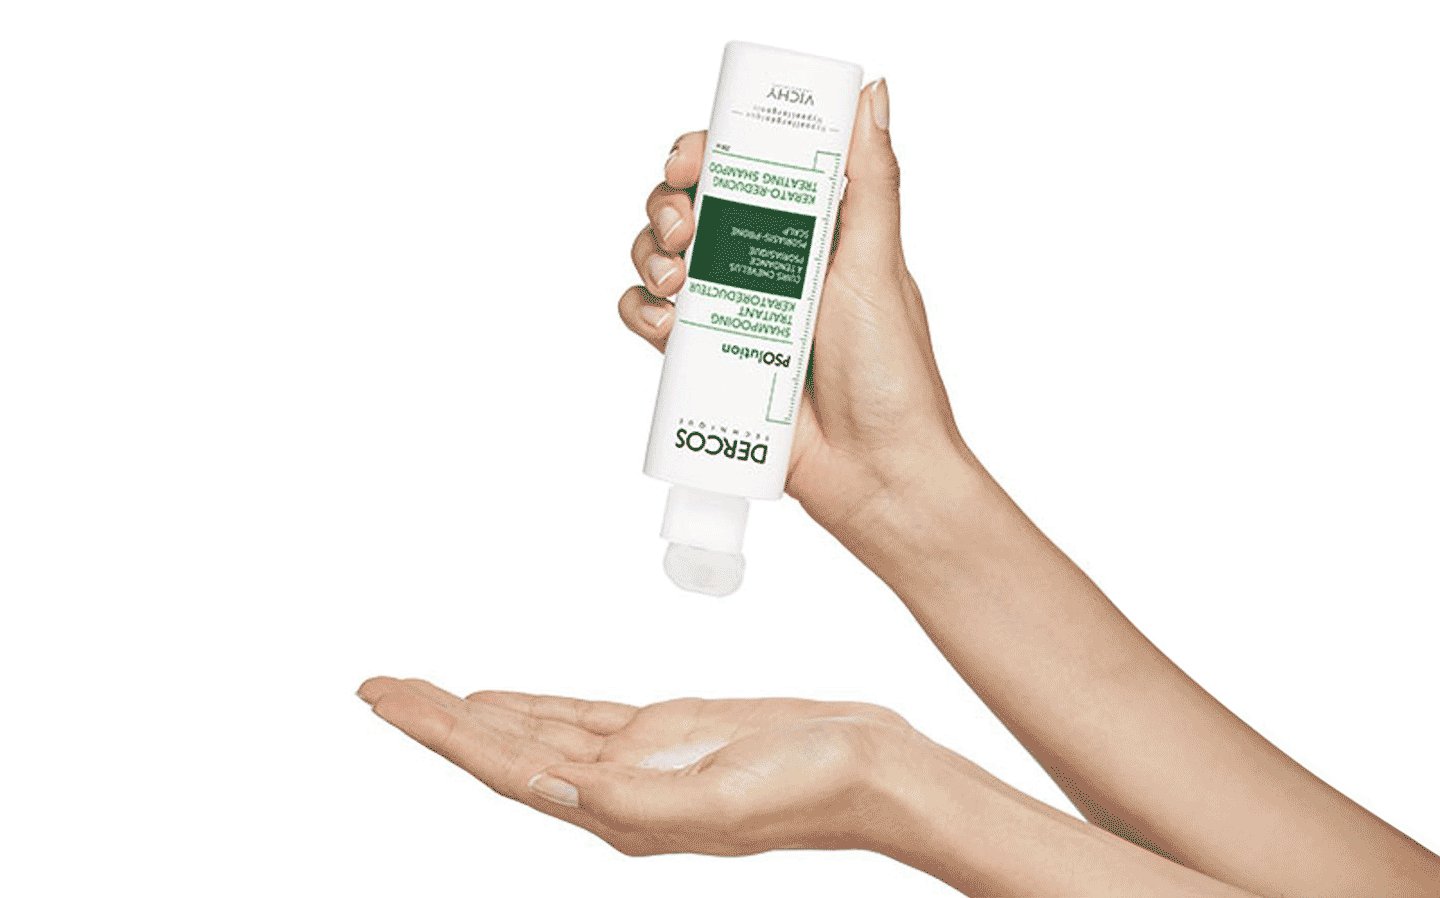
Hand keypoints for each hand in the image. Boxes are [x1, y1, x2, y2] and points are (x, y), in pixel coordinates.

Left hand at [356, 677, 917, 856]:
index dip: (438, 732)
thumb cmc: (815, 790)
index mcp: (618, 813)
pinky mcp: (667, 734)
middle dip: (436, 718)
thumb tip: (556, 788)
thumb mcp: (719, 801)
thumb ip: (635, 801)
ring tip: (419, 691)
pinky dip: (532, 707)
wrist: (878, 772)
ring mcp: (638, 764)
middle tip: (376, 686)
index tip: (383, 699)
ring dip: (473, 712)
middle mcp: (614, 792)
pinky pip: (577, 718)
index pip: (504, 766)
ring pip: (533, 732)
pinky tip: (502, 701)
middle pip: (503, 749)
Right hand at [619, 79, 983, 544]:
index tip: (693, 158)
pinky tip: (668, 326)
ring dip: (649, 256)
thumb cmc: (892, 375)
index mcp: (807, 231)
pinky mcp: (704, 361)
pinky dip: (643, 314)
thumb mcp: (879, 265)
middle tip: (686, 232)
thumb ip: (871, 181)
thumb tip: (872, 94)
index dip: (705, 153)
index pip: (742, 168)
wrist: (873, 472)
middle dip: (668, 206)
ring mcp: (730, 312)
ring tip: (679, 283)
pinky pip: (648, 320)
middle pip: (687, 207)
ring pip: (658, 258)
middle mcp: (763, 264)